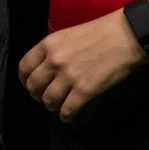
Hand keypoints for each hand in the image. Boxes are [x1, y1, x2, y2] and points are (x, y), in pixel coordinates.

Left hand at [18, 10, 144, 121]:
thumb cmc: (97, 33)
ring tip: (56, 106)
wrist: (124, 37)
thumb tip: (45, 67)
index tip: (29, 84)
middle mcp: (54, 61)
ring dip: (50, 106)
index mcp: (48, 45)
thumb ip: (52, 51)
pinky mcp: (85, 90)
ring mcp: (69, 76)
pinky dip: (66, 115)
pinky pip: (68, 109)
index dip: (24, 79)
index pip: (24, 66)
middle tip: (43, 97)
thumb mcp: (66, 36)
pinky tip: (68, 116)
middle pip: (34, 85)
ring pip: (48, 99)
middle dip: (36, 94)